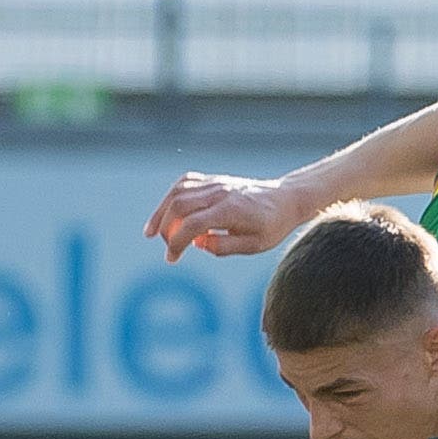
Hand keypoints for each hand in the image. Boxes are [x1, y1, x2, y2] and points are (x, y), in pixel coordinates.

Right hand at [144, 173, 309, 260]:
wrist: (285, 200)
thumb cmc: (272, 226)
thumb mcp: (255, 245)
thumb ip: (225, 247)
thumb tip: (199, 244)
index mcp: (230, 210)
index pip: (192, 225)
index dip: (176, 243)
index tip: (171, 258)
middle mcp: (219, 193)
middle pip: (178, 206)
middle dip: (165, 229)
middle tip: (167, 248)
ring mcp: (215, 184)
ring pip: (177, 192)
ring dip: (161, 212)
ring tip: (152, 232)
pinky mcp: (213, 180)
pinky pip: (185, 183)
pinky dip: (171, 197)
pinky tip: (166, 212)